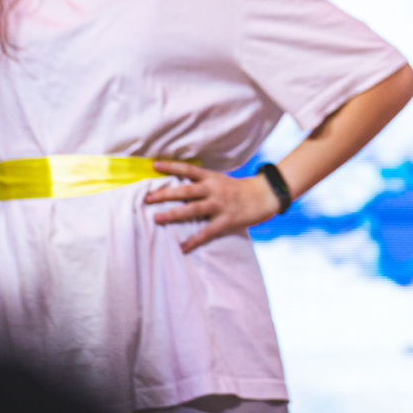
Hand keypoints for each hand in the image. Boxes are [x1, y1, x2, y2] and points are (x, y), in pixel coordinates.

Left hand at [144, 160, 282, 253]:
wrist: (266, 195)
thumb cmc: (239, 189)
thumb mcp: (220, 180)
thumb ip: (201, 184)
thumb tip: (176, 188)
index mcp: (212, 178)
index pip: (188, 169)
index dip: (171, 166)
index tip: (153, 166)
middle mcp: (214, 189)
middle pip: (186, 190)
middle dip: (165, 194)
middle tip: (147, 198)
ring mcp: (220, 205)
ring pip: (193, 209)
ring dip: (173, 214)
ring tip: (156, 219)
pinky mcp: (227, 220)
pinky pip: (207, 232)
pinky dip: (193, 240)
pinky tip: (182, 247)